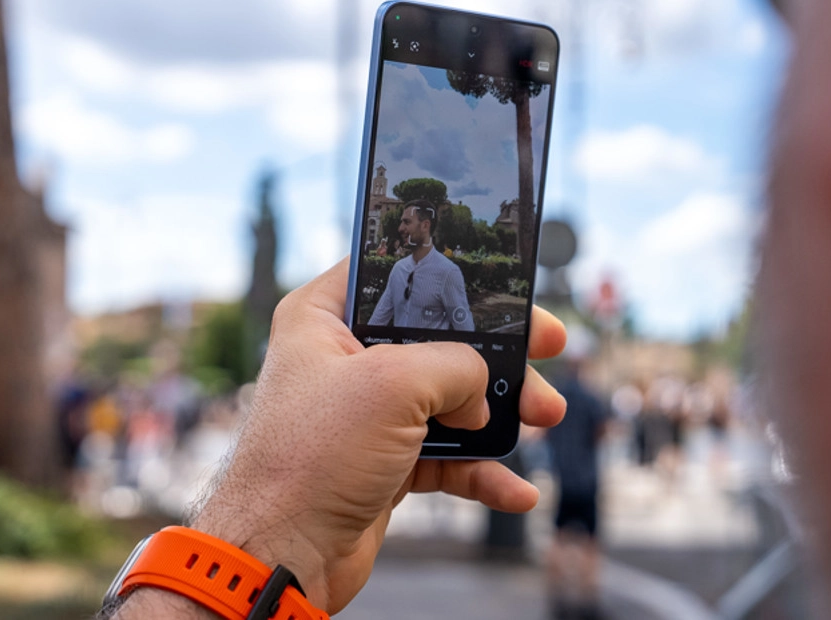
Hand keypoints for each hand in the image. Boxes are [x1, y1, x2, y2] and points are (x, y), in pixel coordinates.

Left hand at [188, 258, 565, 613]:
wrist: (282, 556)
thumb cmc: (311, 459)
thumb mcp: (393, 385)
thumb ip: (456, 366)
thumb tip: (481, 392)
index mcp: (324, 318)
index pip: (393, 274)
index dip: (452, 277)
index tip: (505, 288)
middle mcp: (345, 360)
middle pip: (439, 339)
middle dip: (499, 353)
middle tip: (548, 349)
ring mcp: (366, 415)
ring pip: (451, 400)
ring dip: (500, 413)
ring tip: (544, 418)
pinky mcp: (384, 463)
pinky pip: (447, 459)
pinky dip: (483, 471)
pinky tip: (515, 490)